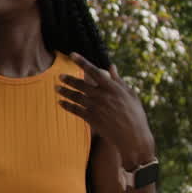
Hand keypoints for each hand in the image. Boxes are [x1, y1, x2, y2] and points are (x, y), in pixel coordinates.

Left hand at [57, 54, 155, 168]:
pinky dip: (67, 106)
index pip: (94, 71)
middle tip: (59, 76)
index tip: (72, 54)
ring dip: (65, 92)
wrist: (133, 137)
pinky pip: (75, 110)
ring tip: (57, 88)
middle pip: (81, 84)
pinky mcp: (92, 119)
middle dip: (68, 79)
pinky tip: (61, 103)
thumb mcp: (130, 94)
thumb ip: (118, 80)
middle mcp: (103, 96)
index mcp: (113, 88)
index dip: (82, 62)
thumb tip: (111, 66)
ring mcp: (96, 108)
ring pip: (76, 97)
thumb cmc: (135, 114)